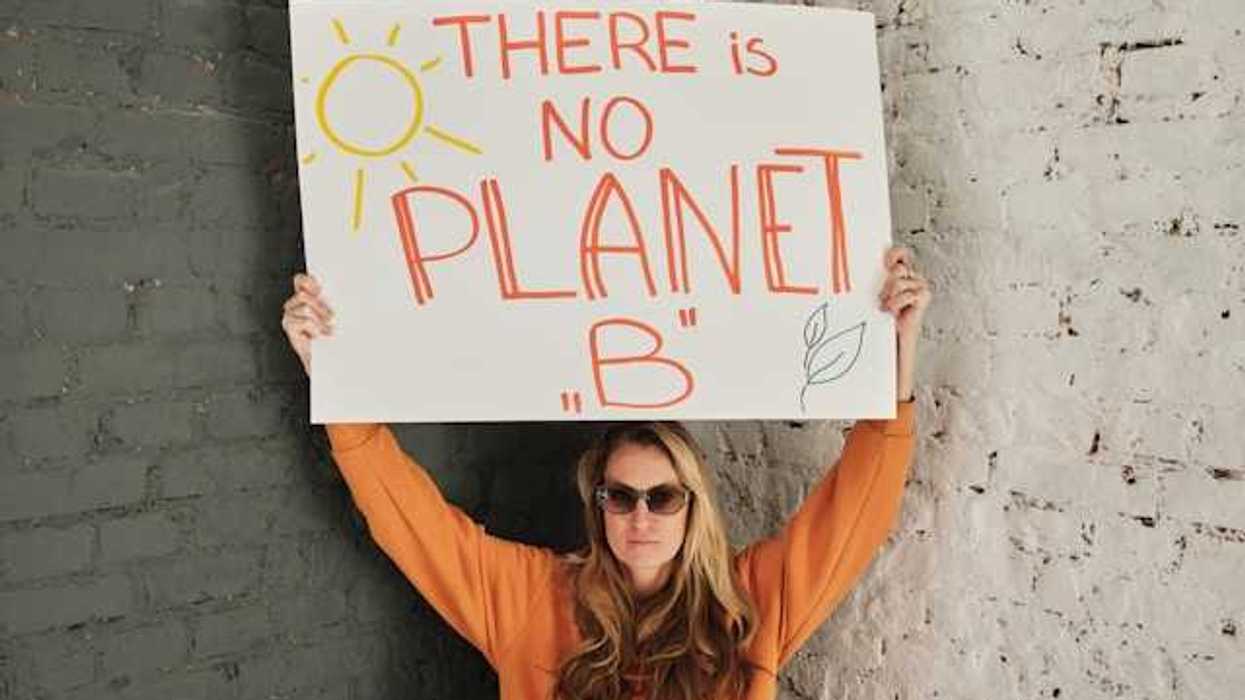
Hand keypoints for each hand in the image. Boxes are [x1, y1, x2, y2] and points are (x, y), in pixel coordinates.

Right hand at [280, 273, 334, 376]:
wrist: (331, 358)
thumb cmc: (334, 336)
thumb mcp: (334, 314)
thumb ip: (329, 299)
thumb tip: (329, 289)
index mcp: (305, 299)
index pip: (300, 280)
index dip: (308, 281)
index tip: (320, 289)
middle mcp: (294, 306)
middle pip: (303, 294)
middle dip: (321, 306)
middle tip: (332, 319)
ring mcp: (289, 317)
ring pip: (305, 307)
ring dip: (321, 320)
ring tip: (326, 330)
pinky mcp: (289, 328)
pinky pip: (305, 320)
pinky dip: (316, 328)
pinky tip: (317, 336)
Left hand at [879, 246, 931, 400]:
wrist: (889, 345)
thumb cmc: (877, 322)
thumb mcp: (870, 299)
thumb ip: (870, 283)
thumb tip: (848, 270)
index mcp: (898, 275)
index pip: (900, 253)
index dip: (894, 253)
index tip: (883, 261)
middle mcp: (910, 278)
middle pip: (897, 267)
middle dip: (885, 282)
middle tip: (879, 298)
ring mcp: (919, 288)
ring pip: (900, 278)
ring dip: (889, 294)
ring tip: (884, 308)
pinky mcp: (923, 298)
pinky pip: (910, 292)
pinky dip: (898, 302)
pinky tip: (892, 312)